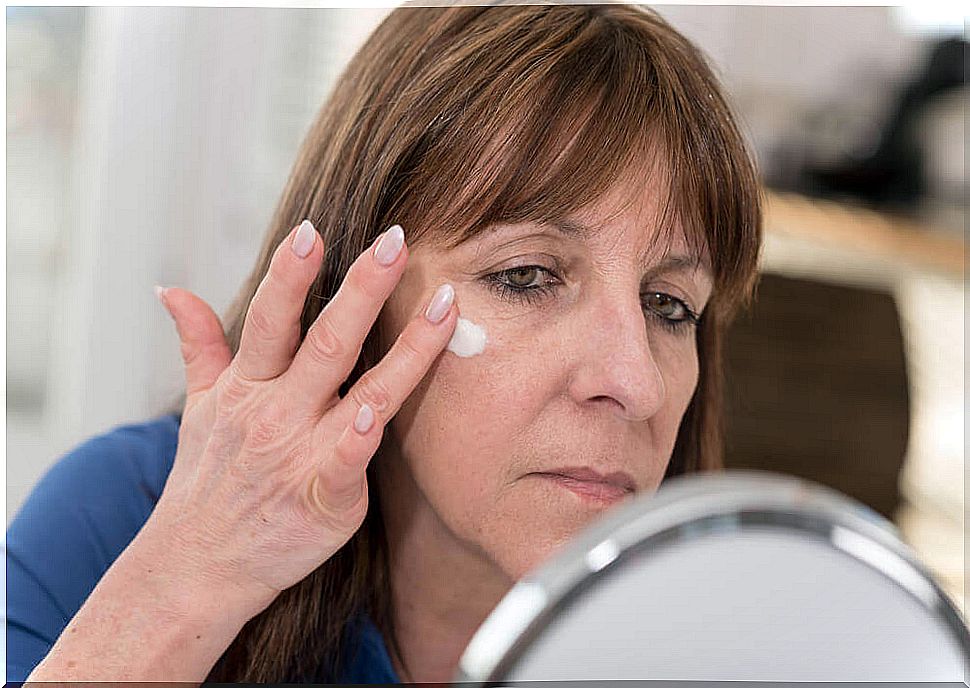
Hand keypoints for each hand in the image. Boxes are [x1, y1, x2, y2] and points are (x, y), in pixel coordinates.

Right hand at [149, 220, 456, 614]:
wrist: (195, 567)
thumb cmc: (207, 482)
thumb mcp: (197, 409)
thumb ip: (198, 345)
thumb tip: (172, 291)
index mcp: (247, 387)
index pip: (270, 319)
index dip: (290, 274)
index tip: (312, 230)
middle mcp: (276, 414)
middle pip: (324, 340)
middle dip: (363, 288)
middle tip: (396, 241)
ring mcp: (301, 455)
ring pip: (364, 390)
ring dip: (407, 347)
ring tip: (444, 304)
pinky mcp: (325, 499)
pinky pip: (349, 462)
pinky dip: (363, 438)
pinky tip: (383, 412)